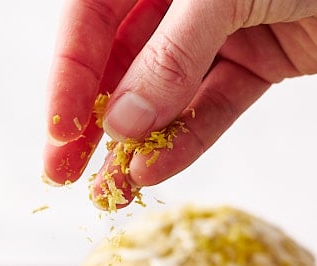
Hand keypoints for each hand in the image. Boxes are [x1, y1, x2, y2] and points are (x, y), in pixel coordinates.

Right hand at [42, 0, 316, 207]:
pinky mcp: (258, 63)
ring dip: (138, 144)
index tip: (58, 133)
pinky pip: (214, 108)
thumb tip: (125, 124)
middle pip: (121, 64)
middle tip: (63, 175)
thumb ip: (173, 56)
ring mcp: (219, 32)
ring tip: (110, 194)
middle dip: (93, 122)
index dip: (69, 78)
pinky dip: (189, 141)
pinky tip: (157, 175)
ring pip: (165, 95)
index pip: (90, 21)